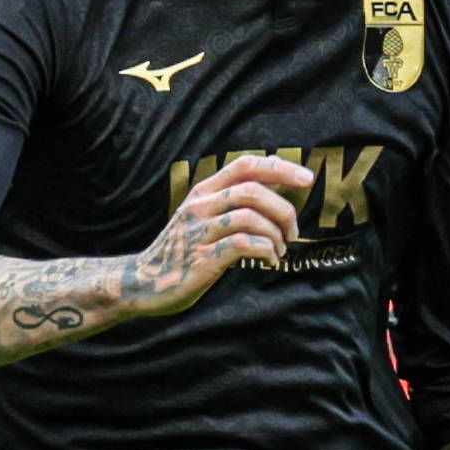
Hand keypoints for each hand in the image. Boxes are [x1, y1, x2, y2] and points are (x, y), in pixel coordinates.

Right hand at [126, 154, 313, 316]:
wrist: (143, 283)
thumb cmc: (183, 251)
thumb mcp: (204, 218)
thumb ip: (234, 202)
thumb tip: (279, 186)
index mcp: (203, 192)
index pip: (244, 165)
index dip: (279, 168)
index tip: (307, 179)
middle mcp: (200, 205)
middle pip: (252, 190)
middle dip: (284, 209)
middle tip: (293, 232)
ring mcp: (200, 231)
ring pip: (251, 216)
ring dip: (276, 234)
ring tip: (280, 250)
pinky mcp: (203, 258)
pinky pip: (244, 244)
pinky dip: (266, 251)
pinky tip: (270, 261)